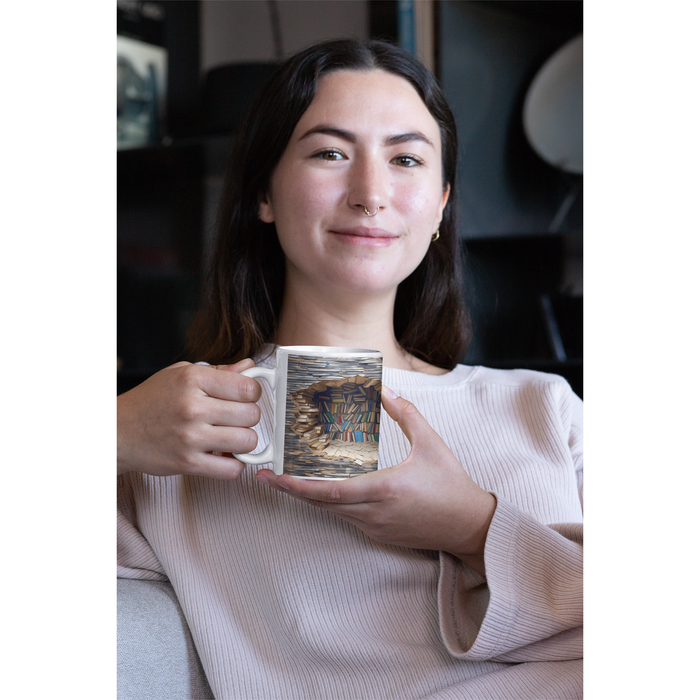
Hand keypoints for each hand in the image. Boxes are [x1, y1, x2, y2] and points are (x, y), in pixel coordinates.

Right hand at [118, 359, 261, 479]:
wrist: (116, 432)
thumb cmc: (150, 401)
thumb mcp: (180, 374)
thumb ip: (218, 371)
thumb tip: (250, 366)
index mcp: (192, 379)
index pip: (248, 387)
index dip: (252, 393)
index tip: (244, 398)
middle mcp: (192, 407)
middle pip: (252, 414)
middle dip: (248, 417)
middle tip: (234, 419)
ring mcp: (190, 437)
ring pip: (247, 441)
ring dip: (243, 442)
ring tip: (229, 437)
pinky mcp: (187, 463)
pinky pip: (232, 469)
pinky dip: (233, 465)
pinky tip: (222, 456)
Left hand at [255, 387, 495, 573]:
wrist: (469, 526)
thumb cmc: (452, 485)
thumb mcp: (432, 443)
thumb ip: (406, 414)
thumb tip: (384, 391)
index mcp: (384, 489)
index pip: (329, 491)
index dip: (297, 486)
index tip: (273, 477)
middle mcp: (373, 512)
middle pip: (321, 504)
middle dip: (290, 491)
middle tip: (266, 477)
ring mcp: (374, 526)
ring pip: (331, 513)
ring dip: (308, 498)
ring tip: (286, 480)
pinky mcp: (378, 533)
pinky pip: (345, 518)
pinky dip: (328, 504)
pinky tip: (320, 490)